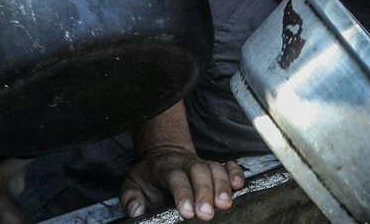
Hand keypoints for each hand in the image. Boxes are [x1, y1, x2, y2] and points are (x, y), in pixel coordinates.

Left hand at [119, 145, 243, 219]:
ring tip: (224, 204)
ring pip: (215, 168)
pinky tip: (238, 186)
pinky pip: (229, 166)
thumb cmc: (149, 177)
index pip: (175, 177)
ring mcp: (202, 164)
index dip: (183, 193)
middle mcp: (186, 163)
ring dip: (222, 186)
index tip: (188, 212)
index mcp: (165, 168)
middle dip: (205, 192)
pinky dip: (235, 173)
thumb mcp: (132, 185)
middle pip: (199, 172)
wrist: (163, 156)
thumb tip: (137, 211)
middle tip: (207, 213)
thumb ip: (131, 198)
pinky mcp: (215, 168)